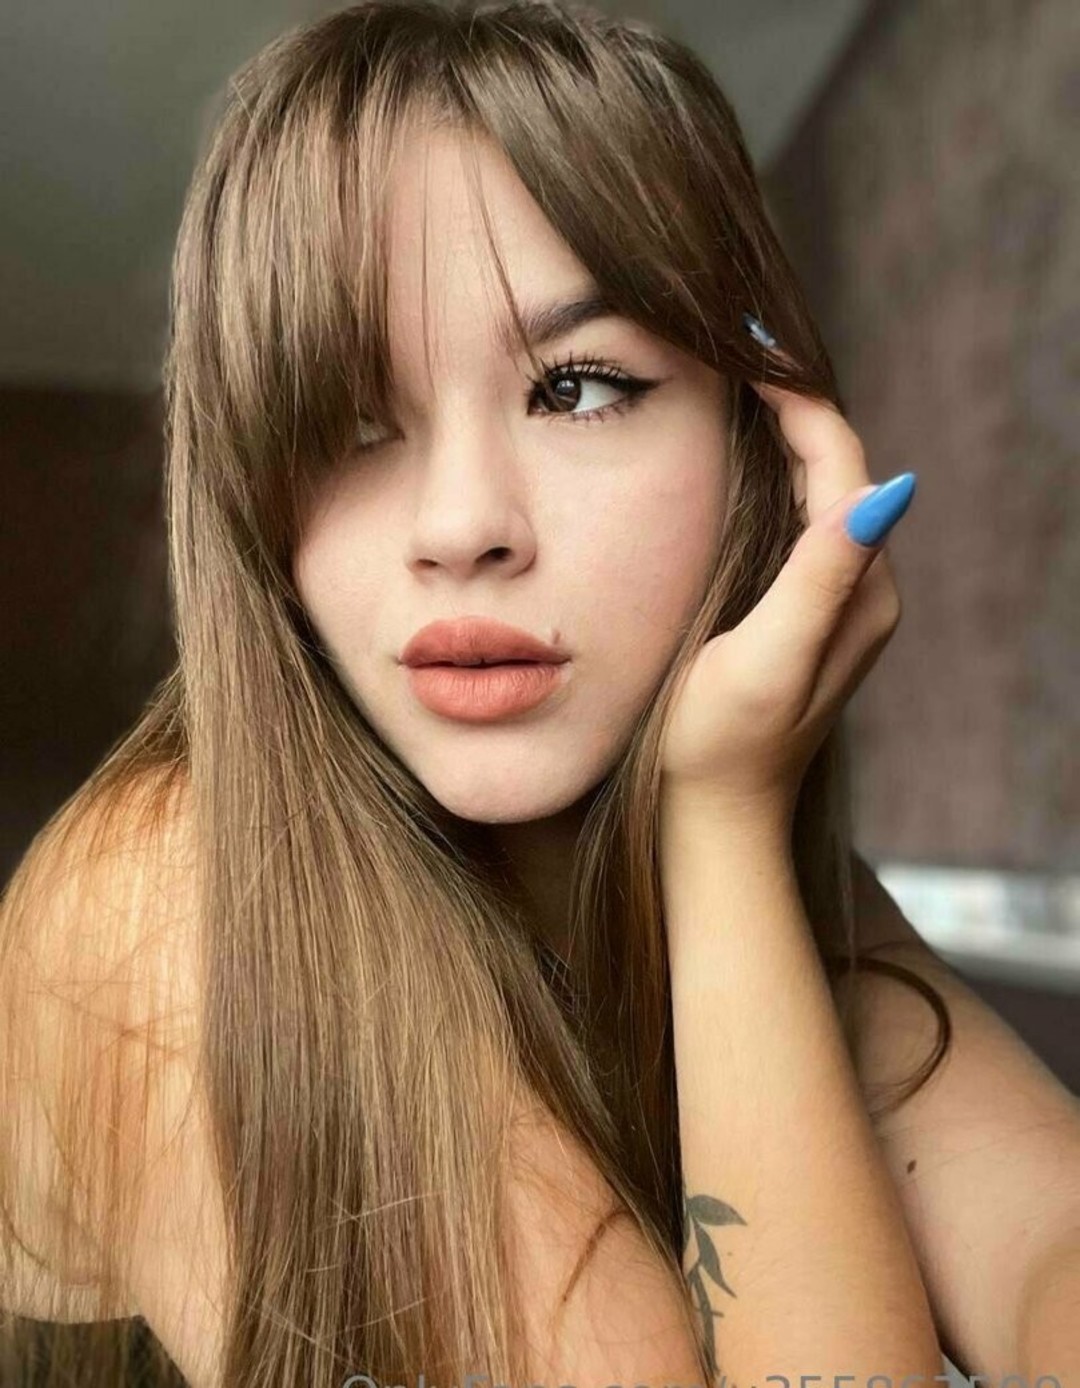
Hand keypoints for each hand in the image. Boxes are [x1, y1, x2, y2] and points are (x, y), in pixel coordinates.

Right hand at [658, 377, 913, 832]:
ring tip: (729, 382)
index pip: (841, 465)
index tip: (744, 345)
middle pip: (834, 467)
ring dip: (779, 433)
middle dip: (789, 403)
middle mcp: (861, 585)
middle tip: (731, 345)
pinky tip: (732, 456)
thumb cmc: (723, 744)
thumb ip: (822, 579)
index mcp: (859, 589)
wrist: (717, 814)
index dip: (796, 400)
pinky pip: (798, 519)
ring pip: (816, 488)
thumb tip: (888, 491)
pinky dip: (768, 475)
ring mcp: (835, 598)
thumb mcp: (770, 662)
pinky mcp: (805, 608)